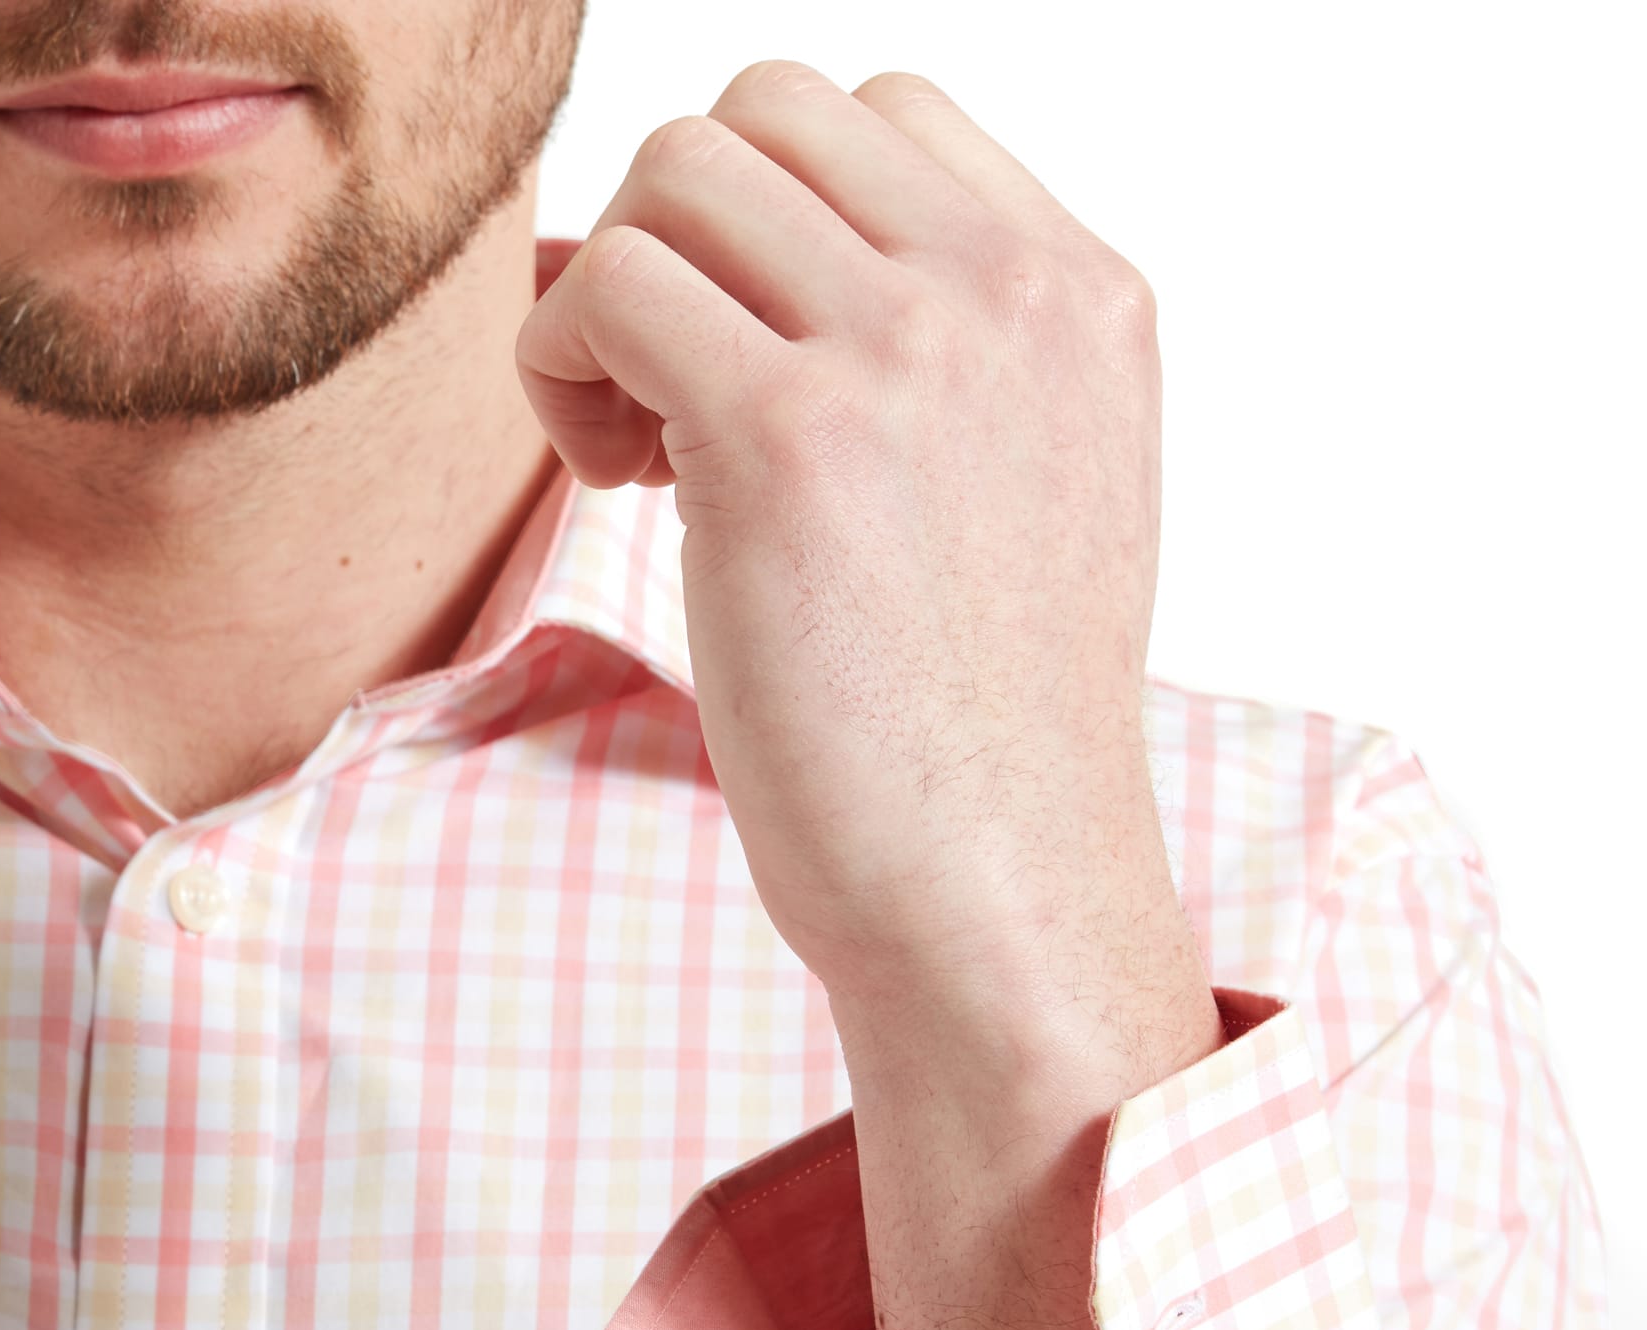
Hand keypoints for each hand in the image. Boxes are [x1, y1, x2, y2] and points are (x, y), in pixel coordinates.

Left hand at [517, 59, 1206, 1076]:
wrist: (999, 896)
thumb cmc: (977, 742)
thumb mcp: (1023, 502)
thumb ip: (939, 363)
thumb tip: (718, 261)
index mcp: (1084, 298)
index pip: (880, 118)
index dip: (768, 224)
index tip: (748, 368)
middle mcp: (1012, 294)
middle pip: (761, 115)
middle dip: (677, 240)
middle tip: (666, 405)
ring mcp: (909, 352)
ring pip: (674, 177)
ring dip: (608, 297)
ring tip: (631, 452)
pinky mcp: (790, 440)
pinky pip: (608, 285)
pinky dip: (563, 367)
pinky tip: (613, 485)